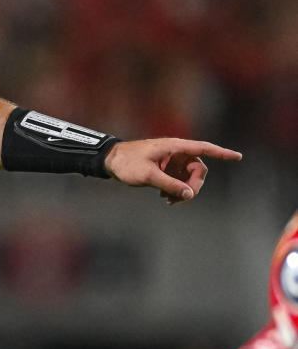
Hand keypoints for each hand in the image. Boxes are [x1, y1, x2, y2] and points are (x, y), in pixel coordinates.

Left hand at [103, 138, 241, 203]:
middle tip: (180, 199)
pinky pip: (179, 180)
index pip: (203, 148)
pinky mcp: (165, 168)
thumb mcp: (147, 175)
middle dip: (193, 185)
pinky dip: (176, 189)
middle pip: (198, 169)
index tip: (238, 156)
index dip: (222, 153)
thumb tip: (189, 194)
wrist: (109, 161)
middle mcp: (176, 152)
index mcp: (174, 147)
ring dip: (184, 190)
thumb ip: (169, 185)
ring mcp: (171, 160)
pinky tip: (165, 198)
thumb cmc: (127, 163)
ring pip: (189, 177)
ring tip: (169, 201)